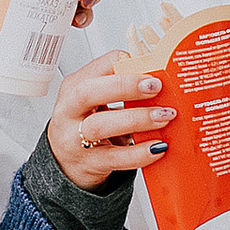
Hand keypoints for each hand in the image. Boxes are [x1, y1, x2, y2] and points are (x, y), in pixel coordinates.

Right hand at [45, 48, 167, 189]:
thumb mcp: (94, 102)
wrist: (66, 164)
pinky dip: (139, 153)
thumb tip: (158, 81)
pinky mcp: (88, 164)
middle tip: (155, 87)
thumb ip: (118, 90)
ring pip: (100, 126)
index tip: (150, 69)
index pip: (96, 68)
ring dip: (136, 119)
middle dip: (125, 86)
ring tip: (163, 117)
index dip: (124, 64)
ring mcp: (74, 140)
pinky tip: (157, 147)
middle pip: (88, 92)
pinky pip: (115, 158)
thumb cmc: (85, 126)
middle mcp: (69, 112)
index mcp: (73, 88)